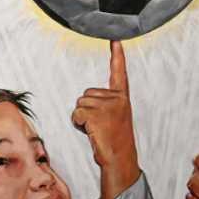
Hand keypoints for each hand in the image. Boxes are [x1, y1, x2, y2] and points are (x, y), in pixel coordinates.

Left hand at [71, 41, 139, 198]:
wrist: (120, 159)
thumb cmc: (115, 141)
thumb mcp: (116, 118)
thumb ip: (106, 105)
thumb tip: (85, 104)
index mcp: (122, 98)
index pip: (119, 72)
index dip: (117, 55)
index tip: (115, 39)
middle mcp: (117, 98)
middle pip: (86, 93)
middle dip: (86, 109)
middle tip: (100, 126)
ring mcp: (108, 106)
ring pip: (79, 103)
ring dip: (81, 118)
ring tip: (96, 130)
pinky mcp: (97, 114)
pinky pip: (76, 113)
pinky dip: (78, 124)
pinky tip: (91, 132)